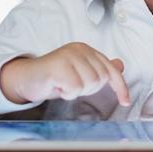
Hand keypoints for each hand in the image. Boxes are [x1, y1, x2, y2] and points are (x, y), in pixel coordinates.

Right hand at [0, 42, 130, 105]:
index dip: (120, 87)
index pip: (111, 70)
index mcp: (87, 50)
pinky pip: (74, 88)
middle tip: (70, 85)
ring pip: (88, 84)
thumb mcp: (79, 72)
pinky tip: (56, 86)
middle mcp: (79, 49)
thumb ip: (98, 68)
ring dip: (75, 91)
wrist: (26, 79)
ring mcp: (68, 55)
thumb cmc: (54, 78)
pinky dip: (66, 93)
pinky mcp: (57, 65)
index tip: (126, 101)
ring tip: (63, 84)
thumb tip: (120, 65)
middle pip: (100, 80)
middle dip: (86, 89)